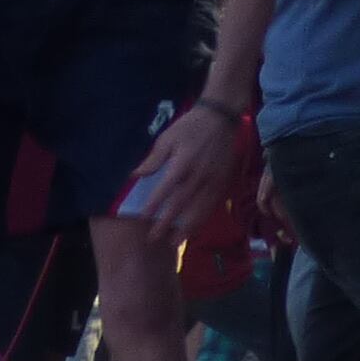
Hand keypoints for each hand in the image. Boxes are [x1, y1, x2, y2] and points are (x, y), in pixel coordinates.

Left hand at [120, 98, 246, 243]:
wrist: (221, 118)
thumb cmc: (190, 126)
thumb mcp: (168, 138)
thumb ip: (153, 159)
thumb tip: (135, 175)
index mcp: (183, 163)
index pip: (165, 189)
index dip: (154, 204)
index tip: (144, 217)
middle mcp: (199, 175)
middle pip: (181, 204)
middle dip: (167, 223)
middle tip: (154, 238)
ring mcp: (214, 181)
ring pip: (199, 210)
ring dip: (186, 228)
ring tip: (174, 242)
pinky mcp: (223, 183)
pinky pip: (212, 206)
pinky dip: (202, 219)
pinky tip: (194, 229)